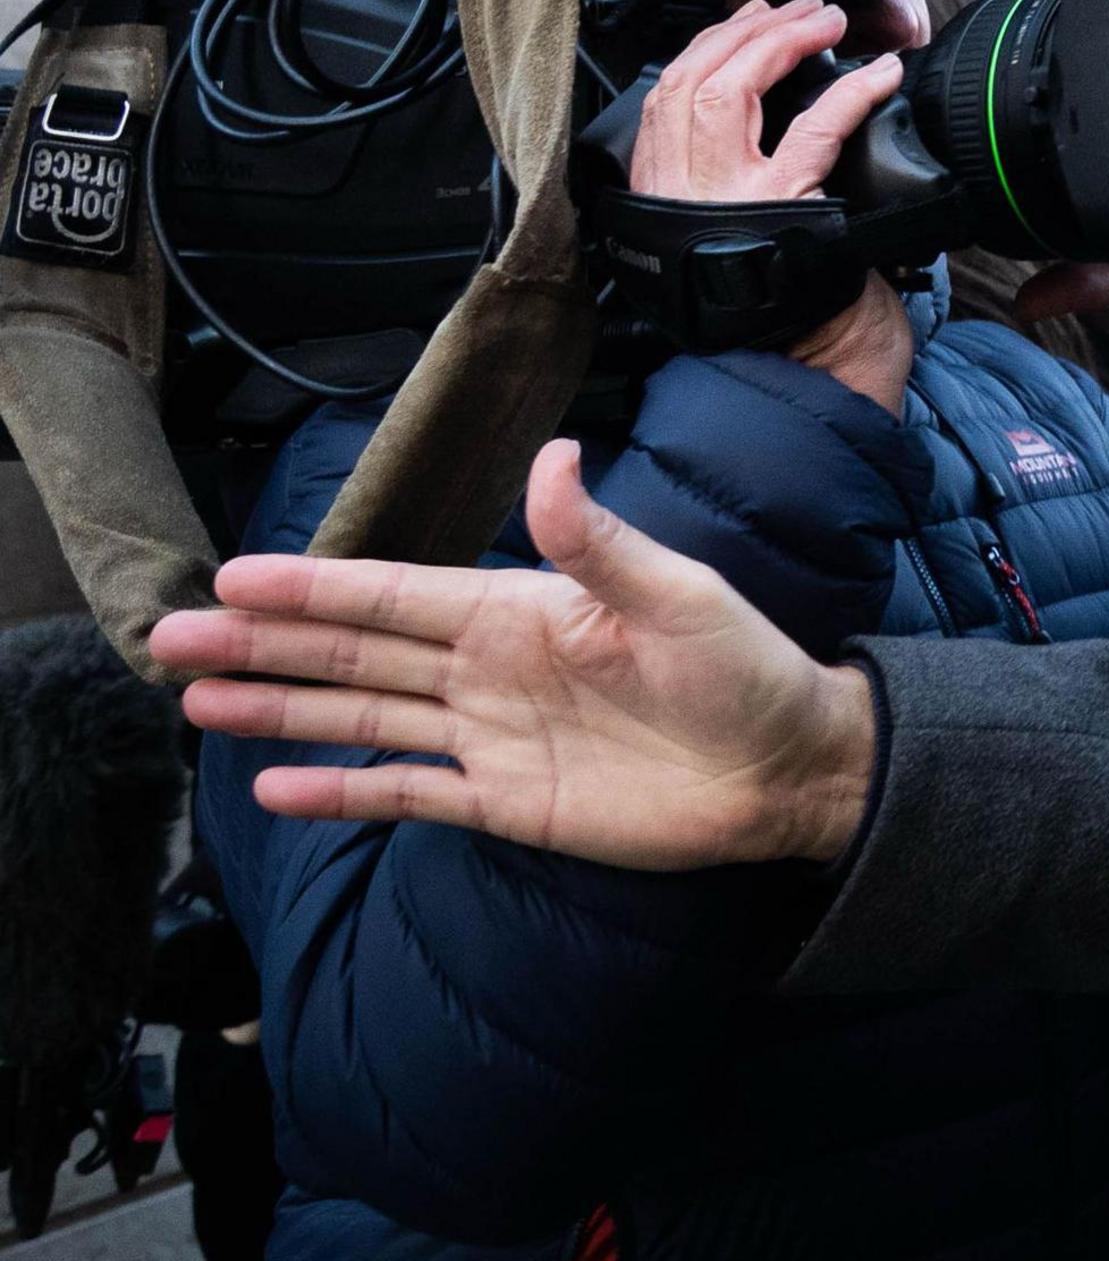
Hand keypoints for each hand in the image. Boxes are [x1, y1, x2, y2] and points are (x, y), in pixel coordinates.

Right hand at [149, 441, 878, 870]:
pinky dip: (343, 792)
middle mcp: (490, 667)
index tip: (231, 578)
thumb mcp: (677, 595)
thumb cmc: (745, 668)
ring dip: (280, 714)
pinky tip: (274, 786)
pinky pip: (408, 794)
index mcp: (522, 607)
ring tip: (196, 704)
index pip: (394, 594)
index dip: (313, 588)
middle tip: (167, 641)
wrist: (788, 767)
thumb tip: (553, 458)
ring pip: (363, 719)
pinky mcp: (506, 801)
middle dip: (264, 647)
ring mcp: (492, 735)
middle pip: (354, 655)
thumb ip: (599, 540)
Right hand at [631, 0, 915, 405]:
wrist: (784, 364)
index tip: (745, 19)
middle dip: (747, 30)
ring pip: (735, 90)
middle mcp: (680, 186)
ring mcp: (724, 195)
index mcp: (660, 187)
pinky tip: (877, 72)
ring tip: (824, 20)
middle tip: (796, 7)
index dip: (709, 44)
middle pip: (695, 77)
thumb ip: (713, 174)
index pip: (669, 91)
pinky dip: (849, 92)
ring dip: (782, 44)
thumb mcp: (712, 229)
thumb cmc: (763, 295)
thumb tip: (749, 114)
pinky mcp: (779, 207)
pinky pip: (814, 131)